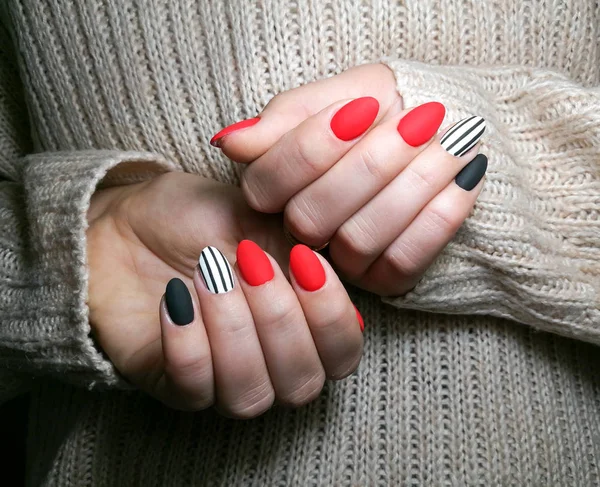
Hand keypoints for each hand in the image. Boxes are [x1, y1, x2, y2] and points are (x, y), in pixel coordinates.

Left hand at [87, 172, 362, 415]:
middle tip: (248, 259)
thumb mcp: (256, 219)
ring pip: (250, 394)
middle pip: (301, 383)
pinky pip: (193, 387)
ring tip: (208, 272)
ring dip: (233, 329)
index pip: (343, 353)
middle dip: (278, 318)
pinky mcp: (174, 386)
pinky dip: (188, 341)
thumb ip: (297, 251)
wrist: (127, 224)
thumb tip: (326, 278)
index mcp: (303, 327)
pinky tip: (176, 296)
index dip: (331, 314)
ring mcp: (223, 381)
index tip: (303, 258)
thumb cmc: (198, 219)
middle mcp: (271, 365)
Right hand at [212, 63, 487, 295]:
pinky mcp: (385, 278)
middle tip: (421, 121)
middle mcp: (302, 231)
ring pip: (359, 240)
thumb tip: (230, 143)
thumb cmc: (382, 107)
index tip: (366, 107)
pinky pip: (402, 263)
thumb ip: (288, 117)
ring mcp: (342, 261)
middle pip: (312, 217)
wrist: (438, 127)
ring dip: (414, 186)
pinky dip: (438, 218)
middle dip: (373, 165)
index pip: (270, 182)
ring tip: (454, 142)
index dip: (313, 147)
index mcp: (278, 186)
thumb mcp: (339, 93)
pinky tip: (464, 178)